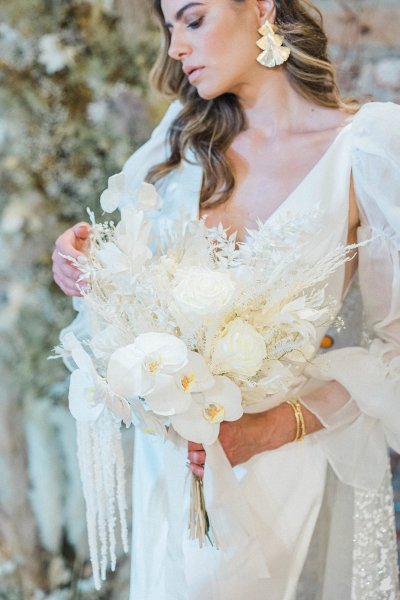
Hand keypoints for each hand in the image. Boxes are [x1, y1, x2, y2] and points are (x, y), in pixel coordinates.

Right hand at [52, 222, 90, 295]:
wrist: (79, 250)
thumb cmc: (82, 240)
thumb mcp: (84, 231)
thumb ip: (83, 229)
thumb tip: (84, 229)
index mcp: (62, 243)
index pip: (63, 248)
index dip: (72, 255)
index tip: (84, 261)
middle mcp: (56, 257)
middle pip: (63, 267)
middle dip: (75, 273)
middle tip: (88, 278)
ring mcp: (57, 269)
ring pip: (63, 279)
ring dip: (76, 285)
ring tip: (88, 287)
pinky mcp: (60, 279)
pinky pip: (65, 287)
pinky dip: (74, 291)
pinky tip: (84, 292)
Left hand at [187, 401, 324, 477]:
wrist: (263, 432)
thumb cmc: (246, 422)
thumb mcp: (227, 417)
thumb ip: (213, 419)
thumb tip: (198, 416)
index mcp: (219, 434)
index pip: (195, 440)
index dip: (188, 438)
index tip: (187, 433)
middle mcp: (220, 448)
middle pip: (195, 453)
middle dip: (190, 449)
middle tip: (188, 444)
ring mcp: (225, 457)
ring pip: (202, 463)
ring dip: (194, 460)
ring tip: (191, 455)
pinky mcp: (230, 463)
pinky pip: (211, 470)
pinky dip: (203, 470)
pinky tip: (197, 467)